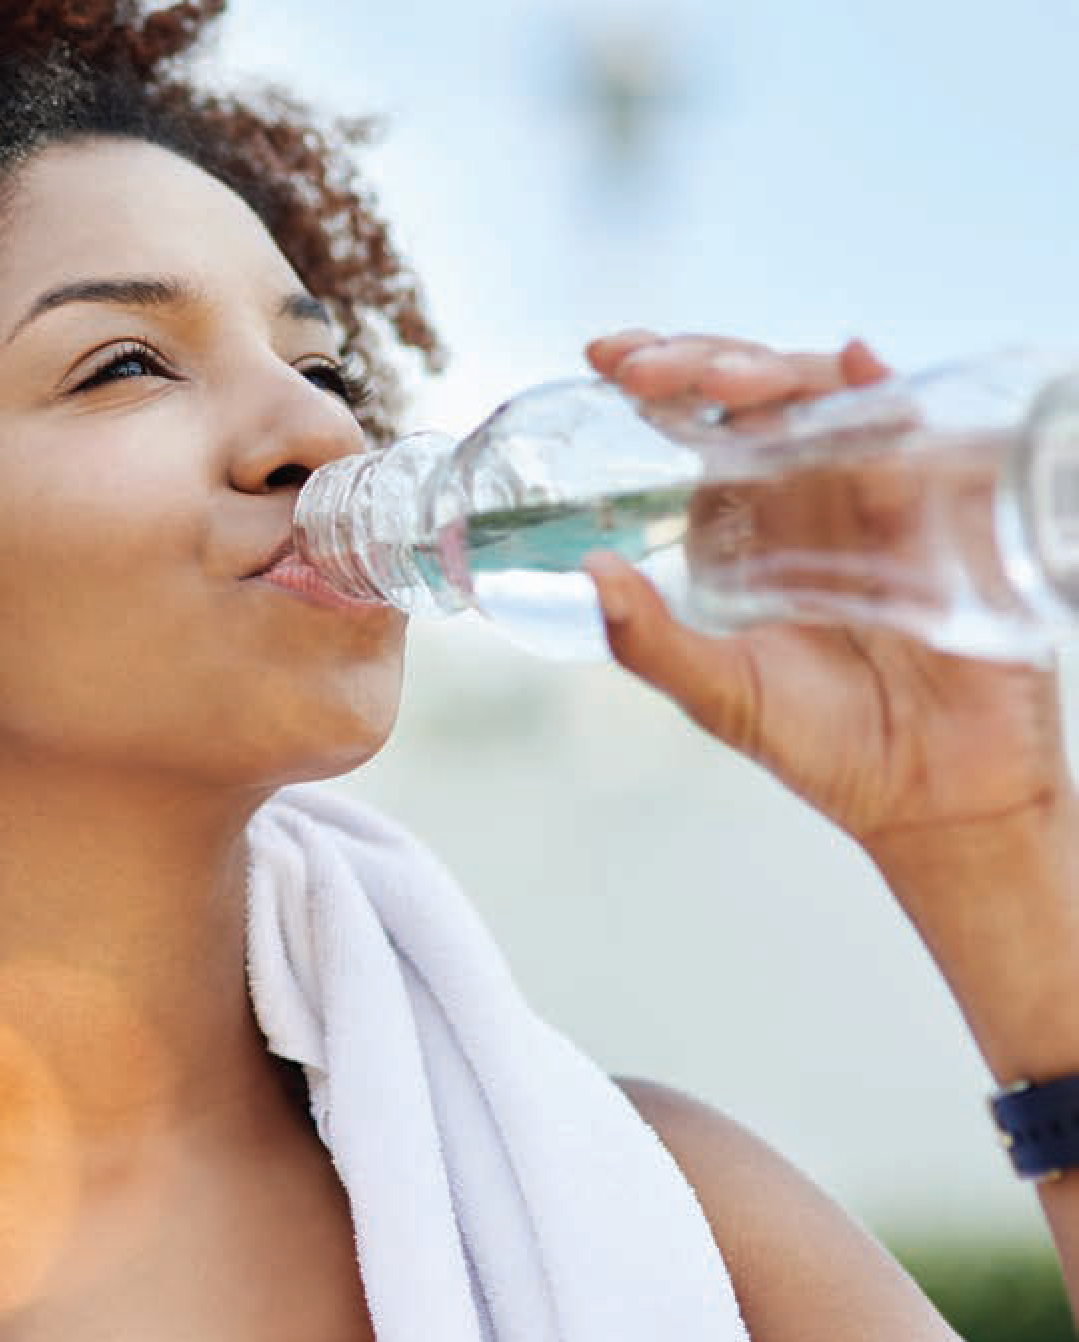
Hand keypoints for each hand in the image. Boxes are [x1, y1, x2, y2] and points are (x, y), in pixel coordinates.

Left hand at [579, 330, 1073, 878]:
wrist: (935, 795)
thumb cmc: (826, 743)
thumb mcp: (719, 693)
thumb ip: (648, 641)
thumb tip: (588, 574)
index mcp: (747, 519)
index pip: (698, 424)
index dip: (659, 377)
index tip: (606, 357)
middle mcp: (809, 491)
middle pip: (757, 391)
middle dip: (701, 362)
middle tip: (646, 369)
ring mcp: (879, 491)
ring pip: (828, 393)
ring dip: (777, 372)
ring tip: (726, 384)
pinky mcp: (944, 508)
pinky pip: (920, 431)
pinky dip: (887, 390)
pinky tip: (859, 366)